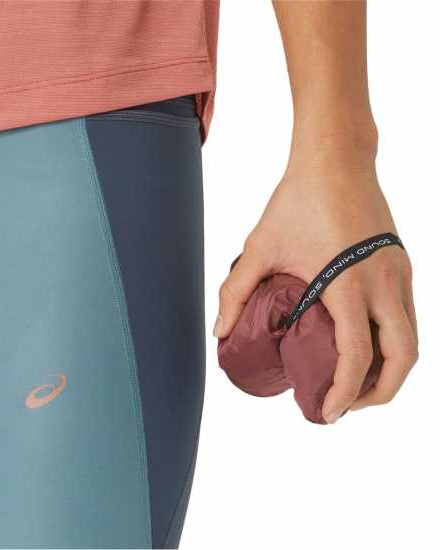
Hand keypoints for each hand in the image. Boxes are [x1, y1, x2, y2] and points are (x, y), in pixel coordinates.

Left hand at [214, 143, 417, 422]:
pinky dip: (393, 341)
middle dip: (379, 393)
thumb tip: (220, 332)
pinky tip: (366, 344)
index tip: (325, 414)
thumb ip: (236, 291)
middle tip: (347, 406)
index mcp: (348, 284)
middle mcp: (383, 283)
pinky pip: (407, 315)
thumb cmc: (297, 201)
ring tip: (358, 383)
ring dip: (390, 370)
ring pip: (412, 338)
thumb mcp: (260, 248)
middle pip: (403, 358)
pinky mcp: (401, 263)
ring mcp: (398, 273)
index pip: (356, 357)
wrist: (336, 160)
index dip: (343, 393)